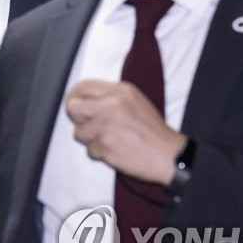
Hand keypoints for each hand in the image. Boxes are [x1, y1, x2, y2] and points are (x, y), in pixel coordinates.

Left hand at [65, 79, 185, 184]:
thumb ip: (110, 97)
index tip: (75, 105)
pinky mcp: (106, 146)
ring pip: (79, 132)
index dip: (75, 97)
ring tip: (111, 140)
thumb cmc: (152, 131)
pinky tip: (116, 150)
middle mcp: (112, 105)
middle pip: (73, 108)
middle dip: (79, 120)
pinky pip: (90, 150)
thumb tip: (82, 99)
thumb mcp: (135, 101)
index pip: (83, 87)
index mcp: (120, 91)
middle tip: (89, 126)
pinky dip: (100, 153)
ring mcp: (107, 126)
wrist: (169, 155)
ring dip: (91, 140)